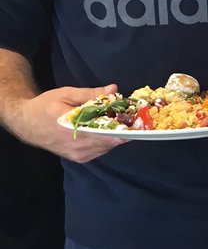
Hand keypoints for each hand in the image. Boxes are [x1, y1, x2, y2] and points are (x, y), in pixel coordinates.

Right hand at [5, 84, 128, 162]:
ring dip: (118, 134)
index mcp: (71, 128)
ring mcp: (79, 154)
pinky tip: (111, 128)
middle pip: (111, 140)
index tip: (139, 119)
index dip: (124, 127)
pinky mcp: (81, 158)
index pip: (105, 132)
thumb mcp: (66, 94)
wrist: (26, 124)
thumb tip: (113, 90)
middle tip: (137, 117)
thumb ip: (91, 94)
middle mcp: (77, 146)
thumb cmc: (45, 106)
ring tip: (126, 121)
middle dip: (125, 128)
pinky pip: (102, 149)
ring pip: (109, 145)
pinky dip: (109, 139)